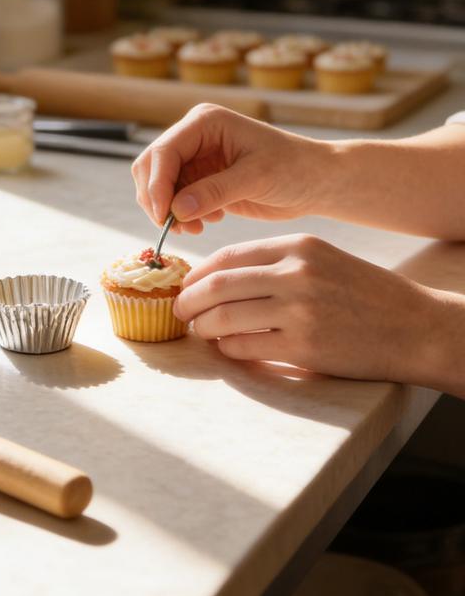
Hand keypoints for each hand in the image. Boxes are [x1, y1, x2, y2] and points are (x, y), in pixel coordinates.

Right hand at [131, 104, 331, 234]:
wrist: (317, 181)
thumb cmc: (295, 168)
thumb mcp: (256, 177)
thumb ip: (214, 192)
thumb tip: (176, 210)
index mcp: (204, 122)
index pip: (164, 152)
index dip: (157, 185)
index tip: (163, 216)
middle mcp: (193, 136)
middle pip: (151, 167)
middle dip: (157, 199)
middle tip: (176, 228)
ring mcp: (194, 158)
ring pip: (157, 186)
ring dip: (167, 211)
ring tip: (195, 229)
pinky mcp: (199, 179)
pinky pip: (173, 199)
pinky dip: (180, 216)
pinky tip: (206, 223)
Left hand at [174, 233, 443, 383]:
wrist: (416, 326)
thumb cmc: (362, 293)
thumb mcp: (320, 259)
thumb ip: (273, 263)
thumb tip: (216, 276)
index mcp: (297, 247)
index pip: (227, 256)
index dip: (198, 273)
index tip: (187, 286)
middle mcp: (296, 274)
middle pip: (218, 285)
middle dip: (189, 300)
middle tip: (180, 311)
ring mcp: (299, 311)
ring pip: (225, 317)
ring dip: (203, 327)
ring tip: (199, 331)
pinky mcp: (304, 347)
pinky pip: (246, 347)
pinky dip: (228, 349)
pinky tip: (228, 348)